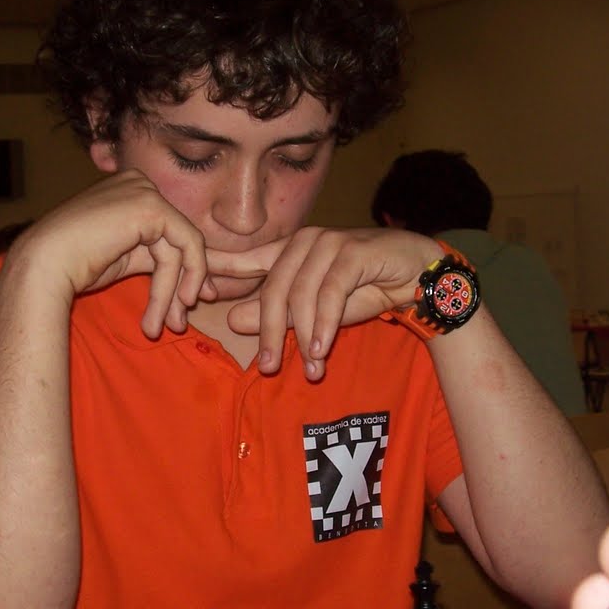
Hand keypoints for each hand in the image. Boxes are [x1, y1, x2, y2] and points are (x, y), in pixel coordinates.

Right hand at [7, 169, 213, 337]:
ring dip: (172, 293)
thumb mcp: (125, 259)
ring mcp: (144, 191)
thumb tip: (198, 282)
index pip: (168, 232)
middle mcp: (138, 184)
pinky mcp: (151, 206)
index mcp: (129, 192)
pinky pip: (186, 245)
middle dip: (184, 283)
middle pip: (176, 240)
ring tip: (163, 326)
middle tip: (178, 323)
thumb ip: (158, 260)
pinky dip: (185, 277)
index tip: (187, 303)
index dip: (184, 269)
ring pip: (180, 249)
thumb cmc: (73, 267)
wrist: (44, 265)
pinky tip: (174, 304)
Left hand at [206, 227, 439, 379]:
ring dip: (304, 334)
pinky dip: (325, 323)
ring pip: (301, 293)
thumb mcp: (316, 311)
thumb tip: (234, 320)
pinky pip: (330, 292)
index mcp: (289, 252)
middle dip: (271, 332)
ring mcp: (328, 243)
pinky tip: (322, 348)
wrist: (417, 276)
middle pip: (273, 289)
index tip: (191, 294)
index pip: (244, 261)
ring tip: (311, 367)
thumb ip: (280, 314)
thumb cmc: (365, 289)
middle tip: (269, 367)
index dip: (217, 274)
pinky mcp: (353, 251)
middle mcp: (304, 242)